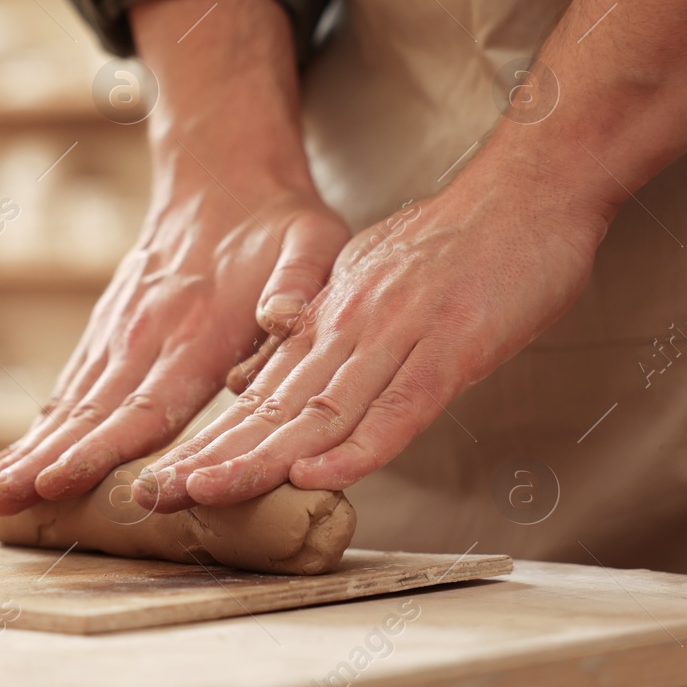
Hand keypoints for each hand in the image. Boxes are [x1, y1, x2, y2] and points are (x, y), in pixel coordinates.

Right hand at [0, 176, 344, 514]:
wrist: (225, 173)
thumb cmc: (279, 223)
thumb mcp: (311, 243)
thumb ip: (299, 284)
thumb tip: (283, 319)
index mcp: (200, 329)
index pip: (147, 402)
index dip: (105, 447)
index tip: (60, 481)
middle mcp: (148, 334)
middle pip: (92, 412)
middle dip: (44, 462)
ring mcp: (121, 331)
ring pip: (71, 402)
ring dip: (30, 449)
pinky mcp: (110, 330)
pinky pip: (71, 386)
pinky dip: (42, 425)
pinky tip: (15, 461)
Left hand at [125, 0, 686, 510]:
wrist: (532, 187)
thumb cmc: (465, 242)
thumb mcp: (369, 279)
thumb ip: (314, 330)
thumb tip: (255, 380)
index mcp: (335, 318)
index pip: (264, 393)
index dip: (214, 440)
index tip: (165, 480)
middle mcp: (353, 328)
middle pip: (276, 408)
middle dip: (214, 457)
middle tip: (154, 498)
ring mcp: (400, 336)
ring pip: (321, 410)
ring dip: (261, 457)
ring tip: (205, 494)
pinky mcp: (452, 347)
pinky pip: (399, 406)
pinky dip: (359, 447)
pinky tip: (316, 476)